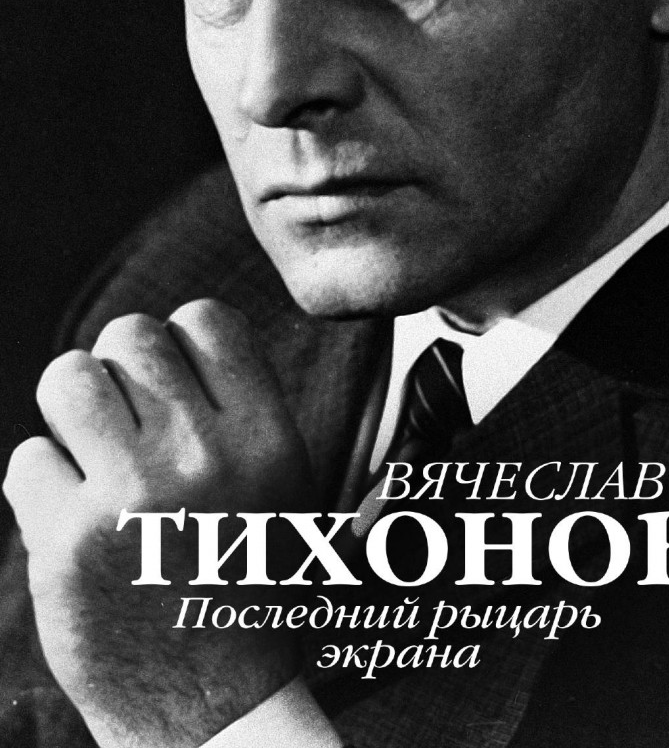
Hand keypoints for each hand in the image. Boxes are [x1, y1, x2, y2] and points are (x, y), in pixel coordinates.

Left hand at [4, 299, 313, 747]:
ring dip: (70, 407)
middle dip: (117, 367)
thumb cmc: (244, 581)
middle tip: (124, 419)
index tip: (173, 381)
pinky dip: (41, 483)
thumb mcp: (280, 489)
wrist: (217, 709)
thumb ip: (238, 408)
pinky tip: (71, 516)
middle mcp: (203, 460)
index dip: (179, 341)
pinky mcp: (67, 546)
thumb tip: (171, 335)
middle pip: (130, 337)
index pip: (205, 320)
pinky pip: (27, 458)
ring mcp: (132, 500)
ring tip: (87, 448)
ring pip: (69, 378)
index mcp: (266, 440)